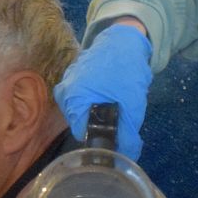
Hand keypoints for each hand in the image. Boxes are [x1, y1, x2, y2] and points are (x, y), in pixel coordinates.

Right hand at [54, 21, 152, 158]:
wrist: (124, 39)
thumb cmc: (126, 73)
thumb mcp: (133, 109)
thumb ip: (128, 136)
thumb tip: (125, 159)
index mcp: (73, 101)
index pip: (84, 134)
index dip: (102, 138)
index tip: (116, 135)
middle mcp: (64, 93)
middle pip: (82, 121)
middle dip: (100, 123)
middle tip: (119, 115)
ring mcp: (66, 82)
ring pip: (82, 109)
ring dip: (98, 109)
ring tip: (115, 100)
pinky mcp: (72, 75)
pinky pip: (82, 95)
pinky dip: (95, 97)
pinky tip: (109, 89)